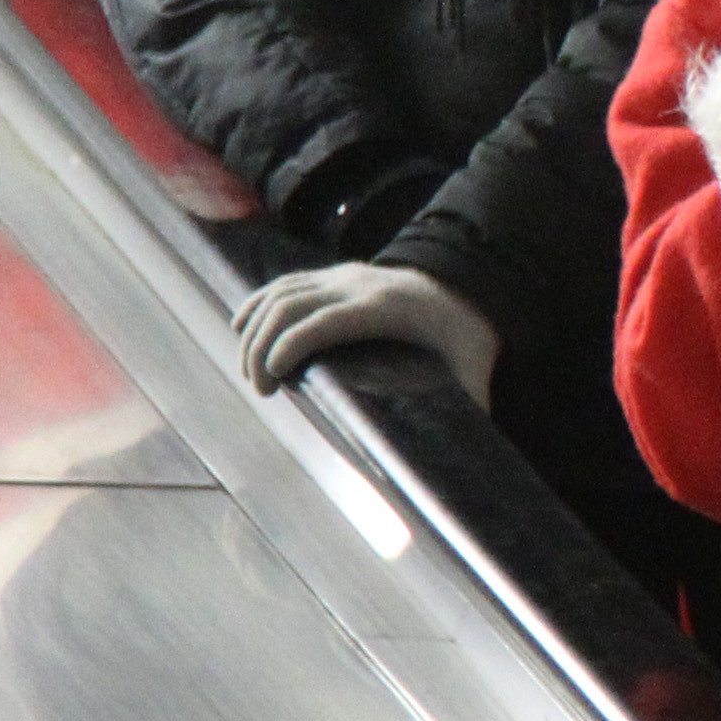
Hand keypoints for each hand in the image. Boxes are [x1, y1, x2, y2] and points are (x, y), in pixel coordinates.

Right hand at [232, 262, 500, 407]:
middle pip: (290, 306)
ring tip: (250, 373)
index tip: (273, 380)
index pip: (324, 321)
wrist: (467, 284)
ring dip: (254, 328)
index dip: (292, 346)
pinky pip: (286, 283)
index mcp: (385, 306)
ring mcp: (343, 275)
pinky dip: (258, 304)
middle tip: (260, 391)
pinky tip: (242, 328)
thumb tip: (478, 446)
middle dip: (262, 346)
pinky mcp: (335, 274)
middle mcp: (358, 283)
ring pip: (282, 292)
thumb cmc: (469, 332)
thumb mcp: (477, 365)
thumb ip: (477, 400)